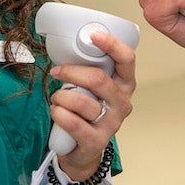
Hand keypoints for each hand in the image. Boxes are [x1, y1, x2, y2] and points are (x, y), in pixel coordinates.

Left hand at [53, 30, 135, 180]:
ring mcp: (112, 123)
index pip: (127, 60)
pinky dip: (58, 113)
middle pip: (98, 79)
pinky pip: (73, 122)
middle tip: (57, 72)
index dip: (112, 45)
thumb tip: (67, 48)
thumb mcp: (93, 88)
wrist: (84, 148)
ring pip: (81, 101)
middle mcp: (122, 103)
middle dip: (71, 72)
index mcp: (125, 84)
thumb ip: (88, 70)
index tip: (94, 36)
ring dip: (61, 96)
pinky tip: (57, 112)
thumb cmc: (88, 112)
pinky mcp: (96, 140)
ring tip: (57, 98)